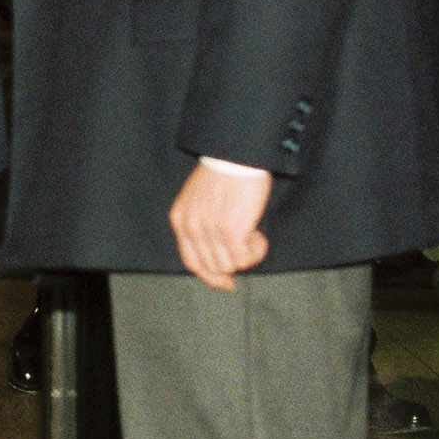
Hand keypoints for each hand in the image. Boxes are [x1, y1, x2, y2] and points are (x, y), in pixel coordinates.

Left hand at [168, 160, 271, 290]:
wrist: (236, 155)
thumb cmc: (224, 173)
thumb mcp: (200, 199)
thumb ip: (201, 225)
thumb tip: (219, 258)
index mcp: (180, 219)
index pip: (191, 262)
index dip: (210, 277)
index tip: (227, 283)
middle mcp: (191, 227)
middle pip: (213, 267)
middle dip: (234, 263)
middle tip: (248, 246)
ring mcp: (210, 231)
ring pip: (231, 265)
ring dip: (247, 254)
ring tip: (253, 233)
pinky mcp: (230, 231)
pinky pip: (246, 258)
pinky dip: (257, 250)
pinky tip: (259, 234)